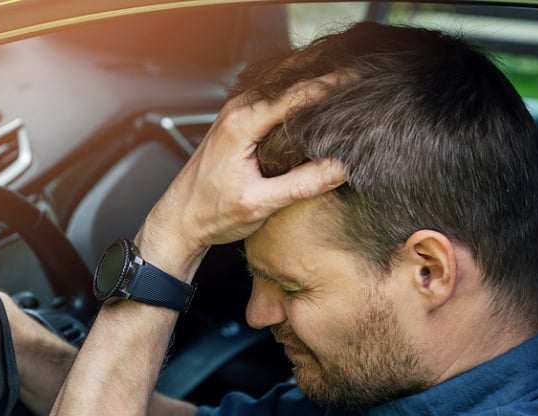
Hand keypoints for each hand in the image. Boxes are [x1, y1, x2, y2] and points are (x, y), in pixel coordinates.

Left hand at [139, 78, 347, 266]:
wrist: (178, 220)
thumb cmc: (209, 213)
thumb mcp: (259, 204)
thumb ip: (300, 185)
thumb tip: (340, 168)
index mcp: (241, 125)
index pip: (295, 94)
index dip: (330, 85)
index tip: (359, 81)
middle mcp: (236, 111)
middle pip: (288, 79)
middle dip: (324, 73)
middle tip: (359, 74)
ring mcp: (235, 113)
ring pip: (279, 85)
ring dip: (310, 79)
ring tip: (345, 81)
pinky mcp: (236, 122)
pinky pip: (271, 97)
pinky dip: (295, 93)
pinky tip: (315, 100)